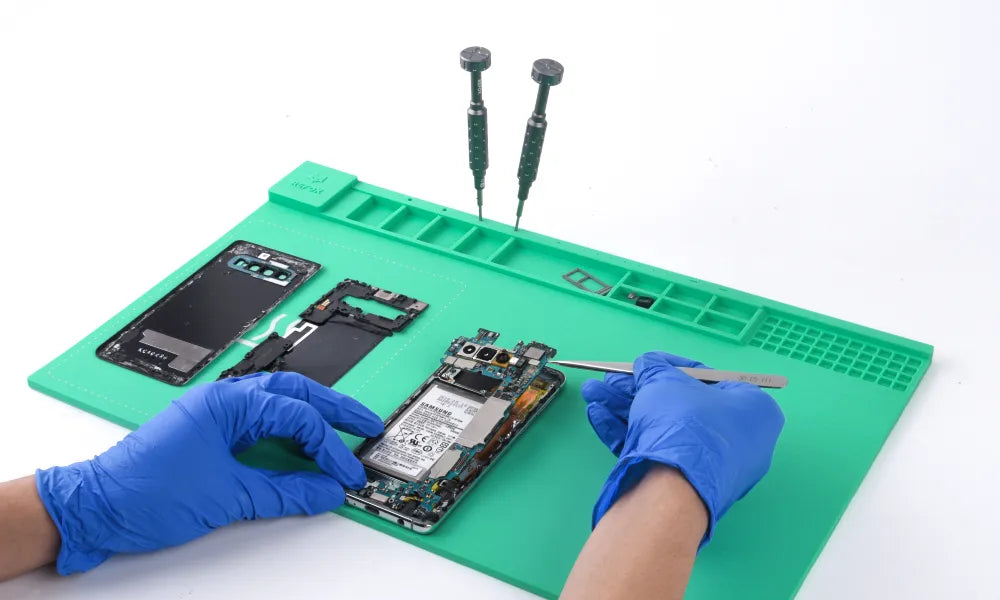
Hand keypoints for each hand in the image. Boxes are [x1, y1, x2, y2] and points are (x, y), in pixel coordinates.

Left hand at [35, 372, 383, 574]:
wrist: (96, 507)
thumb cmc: (142, 492)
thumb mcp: (226, 496)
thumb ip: (284, 492)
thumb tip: (323, 491)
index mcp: (227, 402)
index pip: (297, 416)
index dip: (329, 446)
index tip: (347, 471)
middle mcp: (224, 401)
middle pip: (295, 395)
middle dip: (335, 410)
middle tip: (367, 425)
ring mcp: (217, 415)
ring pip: (280, 405)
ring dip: (314, 418)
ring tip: (344, 433)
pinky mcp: (211, 434)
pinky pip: (261, 424)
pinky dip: (289, 434)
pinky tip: (303, 449)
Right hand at [582, 352, 783, 542]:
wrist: (675, 491)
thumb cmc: (684, 424)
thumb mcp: (665, 382)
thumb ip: (654, 368)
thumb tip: (647, 367)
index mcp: (751, 408)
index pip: (708, 378)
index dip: (669, 366)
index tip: (644, 364)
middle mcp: (738, 438)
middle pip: (678, 404)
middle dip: (637, 390)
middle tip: (610, 380)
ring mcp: (711, 466)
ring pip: (661, 428)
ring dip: (623, 407)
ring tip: (591, 394)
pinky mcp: (686, 485)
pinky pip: (656, 450)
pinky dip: (626, 432)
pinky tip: (597, 416)